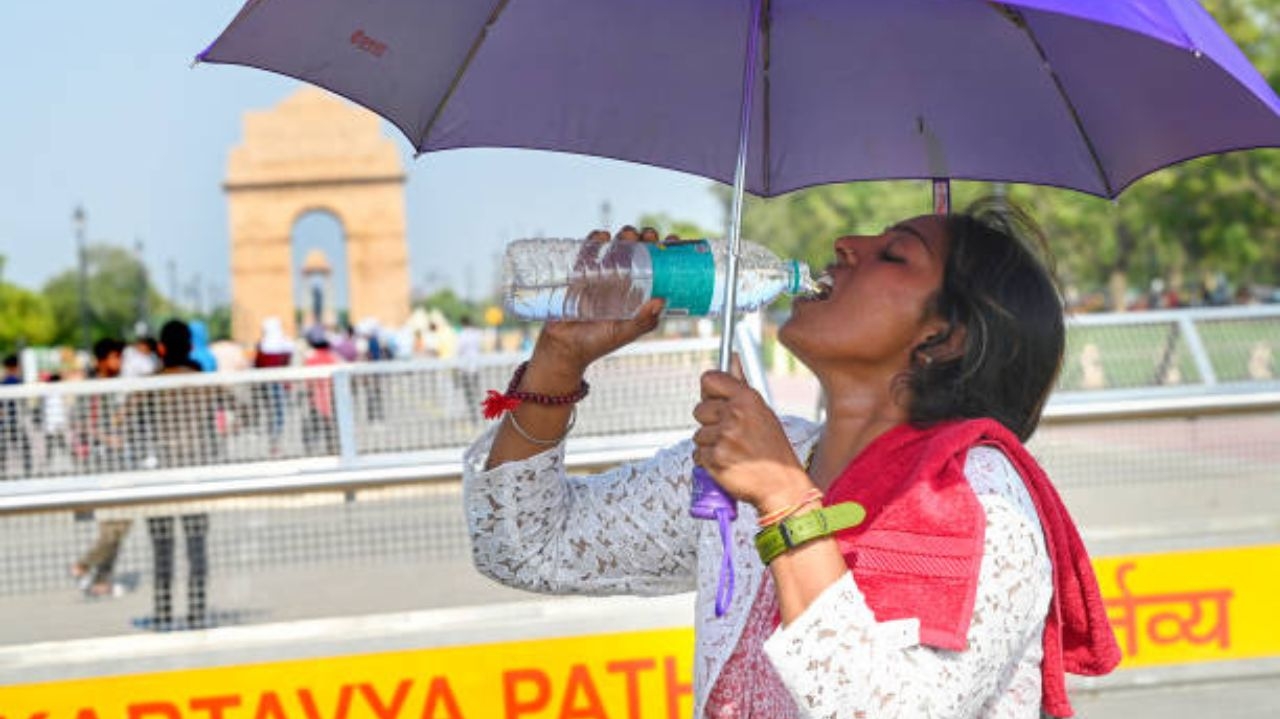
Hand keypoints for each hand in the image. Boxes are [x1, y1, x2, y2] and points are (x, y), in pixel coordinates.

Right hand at [531, 225, 669, 375]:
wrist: (562, 346)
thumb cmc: (596, 343)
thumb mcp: (623, 333)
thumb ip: (642, 321)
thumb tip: (660, 301)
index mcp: (638, 295)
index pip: (657, 269)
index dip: (666, 253)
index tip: (673, 239)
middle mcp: (623, 282)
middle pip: (639, 253)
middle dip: (646, 239)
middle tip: (649, 236)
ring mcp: (602, 275)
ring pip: (618, 247)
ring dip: (625, 236)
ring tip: (628, 234)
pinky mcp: (581, 272)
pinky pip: (590, 251)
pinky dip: (596, 240)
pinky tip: (603, 236)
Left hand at [691, 356, 813, 511]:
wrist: (781, 485)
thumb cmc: (771, 448)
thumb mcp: (762, 412)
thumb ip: (742, 386)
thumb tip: (732, 357)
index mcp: (747, 398)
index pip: (709, 379)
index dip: (709, 391)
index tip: (715, 401)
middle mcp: (735, 414)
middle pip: (698, 409)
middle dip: (709, 423)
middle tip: (729, 434)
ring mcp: (724, 437)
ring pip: (698, 434)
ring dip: (710, 444)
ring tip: (732, 451)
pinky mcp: (715, 458)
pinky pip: (697, 454)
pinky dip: (708, 461)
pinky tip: (727, 462)